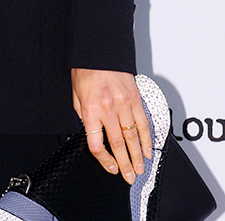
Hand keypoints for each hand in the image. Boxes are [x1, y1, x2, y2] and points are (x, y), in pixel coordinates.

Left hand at [71, 68, 151, 184]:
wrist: (99, 48)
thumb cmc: (85, 68)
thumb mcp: (76, 94)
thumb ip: (83, 115)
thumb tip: (91, 130)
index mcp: (90, 110)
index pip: (97, 144)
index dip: (104, 160)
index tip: (110, 167)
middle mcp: (108, 109)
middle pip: (118, 144)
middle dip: (125, 164)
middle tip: (130, 177)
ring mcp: (123, 104)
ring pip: (133, 137)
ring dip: (138, 155)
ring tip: (141, 168)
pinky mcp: (135, 98)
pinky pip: (143, 122)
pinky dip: (147, 138)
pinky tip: (148, 149)